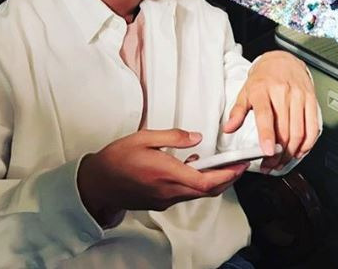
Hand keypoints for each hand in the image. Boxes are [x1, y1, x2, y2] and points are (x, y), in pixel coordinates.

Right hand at [77, 128, 248, 225]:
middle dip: (227, 178)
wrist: (98, 183)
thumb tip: (196, 137)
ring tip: (222, 164)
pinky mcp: (161, 202)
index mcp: (167, 173)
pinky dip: (197, 183)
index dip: (226, 176)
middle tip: (239, 164)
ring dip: (214, 181)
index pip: (205, 181)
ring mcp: (165, 199)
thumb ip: (173, 137)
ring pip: (198, 193)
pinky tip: (195, 167)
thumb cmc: (118, 159)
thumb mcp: (144, 137)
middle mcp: (169, 191)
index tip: (239, 166)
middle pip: (207, 190)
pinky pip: (186, 194)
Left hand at [223, 51, 318, 172]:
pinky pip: (313, 126)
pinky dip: (308, 143)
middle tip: (271, 164)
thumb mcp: (245, 91)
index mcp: (262, 90)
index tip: (266, 152)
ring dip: (291, 152)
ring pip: (299, 131)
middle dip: (277, 153)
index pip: (265, 115)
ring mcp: (298, 95)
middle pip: (283, 129)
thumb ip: (237, 112)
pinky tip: (300, 150)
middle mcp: (282, 92)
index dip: (267, 135)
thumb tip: (228, 128)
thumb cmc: (264, 78)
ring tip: (282, 160)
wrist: (282, 60)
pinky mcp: (310, 99)